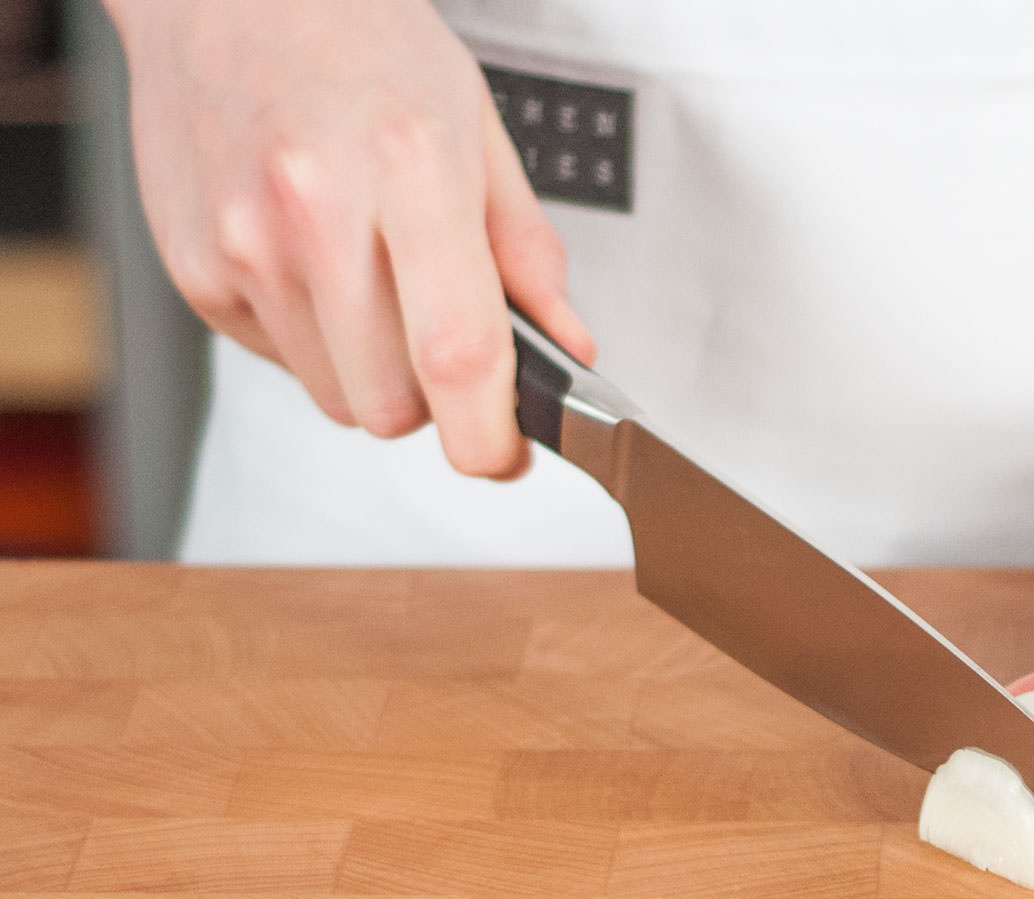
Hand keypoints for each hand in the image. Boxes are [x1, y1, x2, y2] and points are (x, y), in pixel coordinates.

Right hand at [109, 0, 593, 476]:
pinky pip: (282, 362)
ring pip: (338, 399)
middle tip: (442, 341)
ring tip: (372, 280)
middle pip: (394, 406)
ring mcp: (245, 245)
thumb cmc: (357, 41)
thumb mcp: (475, 127)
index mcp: (408, 170)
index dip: (491, 437)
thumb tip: (567, 349)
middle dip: (434, 401)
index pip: (458, 356)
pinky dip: (314, 339)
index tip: (508, 454)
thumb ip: (528, 253)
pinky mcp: (197, 269)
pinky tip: (315, 262)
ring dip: (372, 371)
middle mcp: (315, 211)